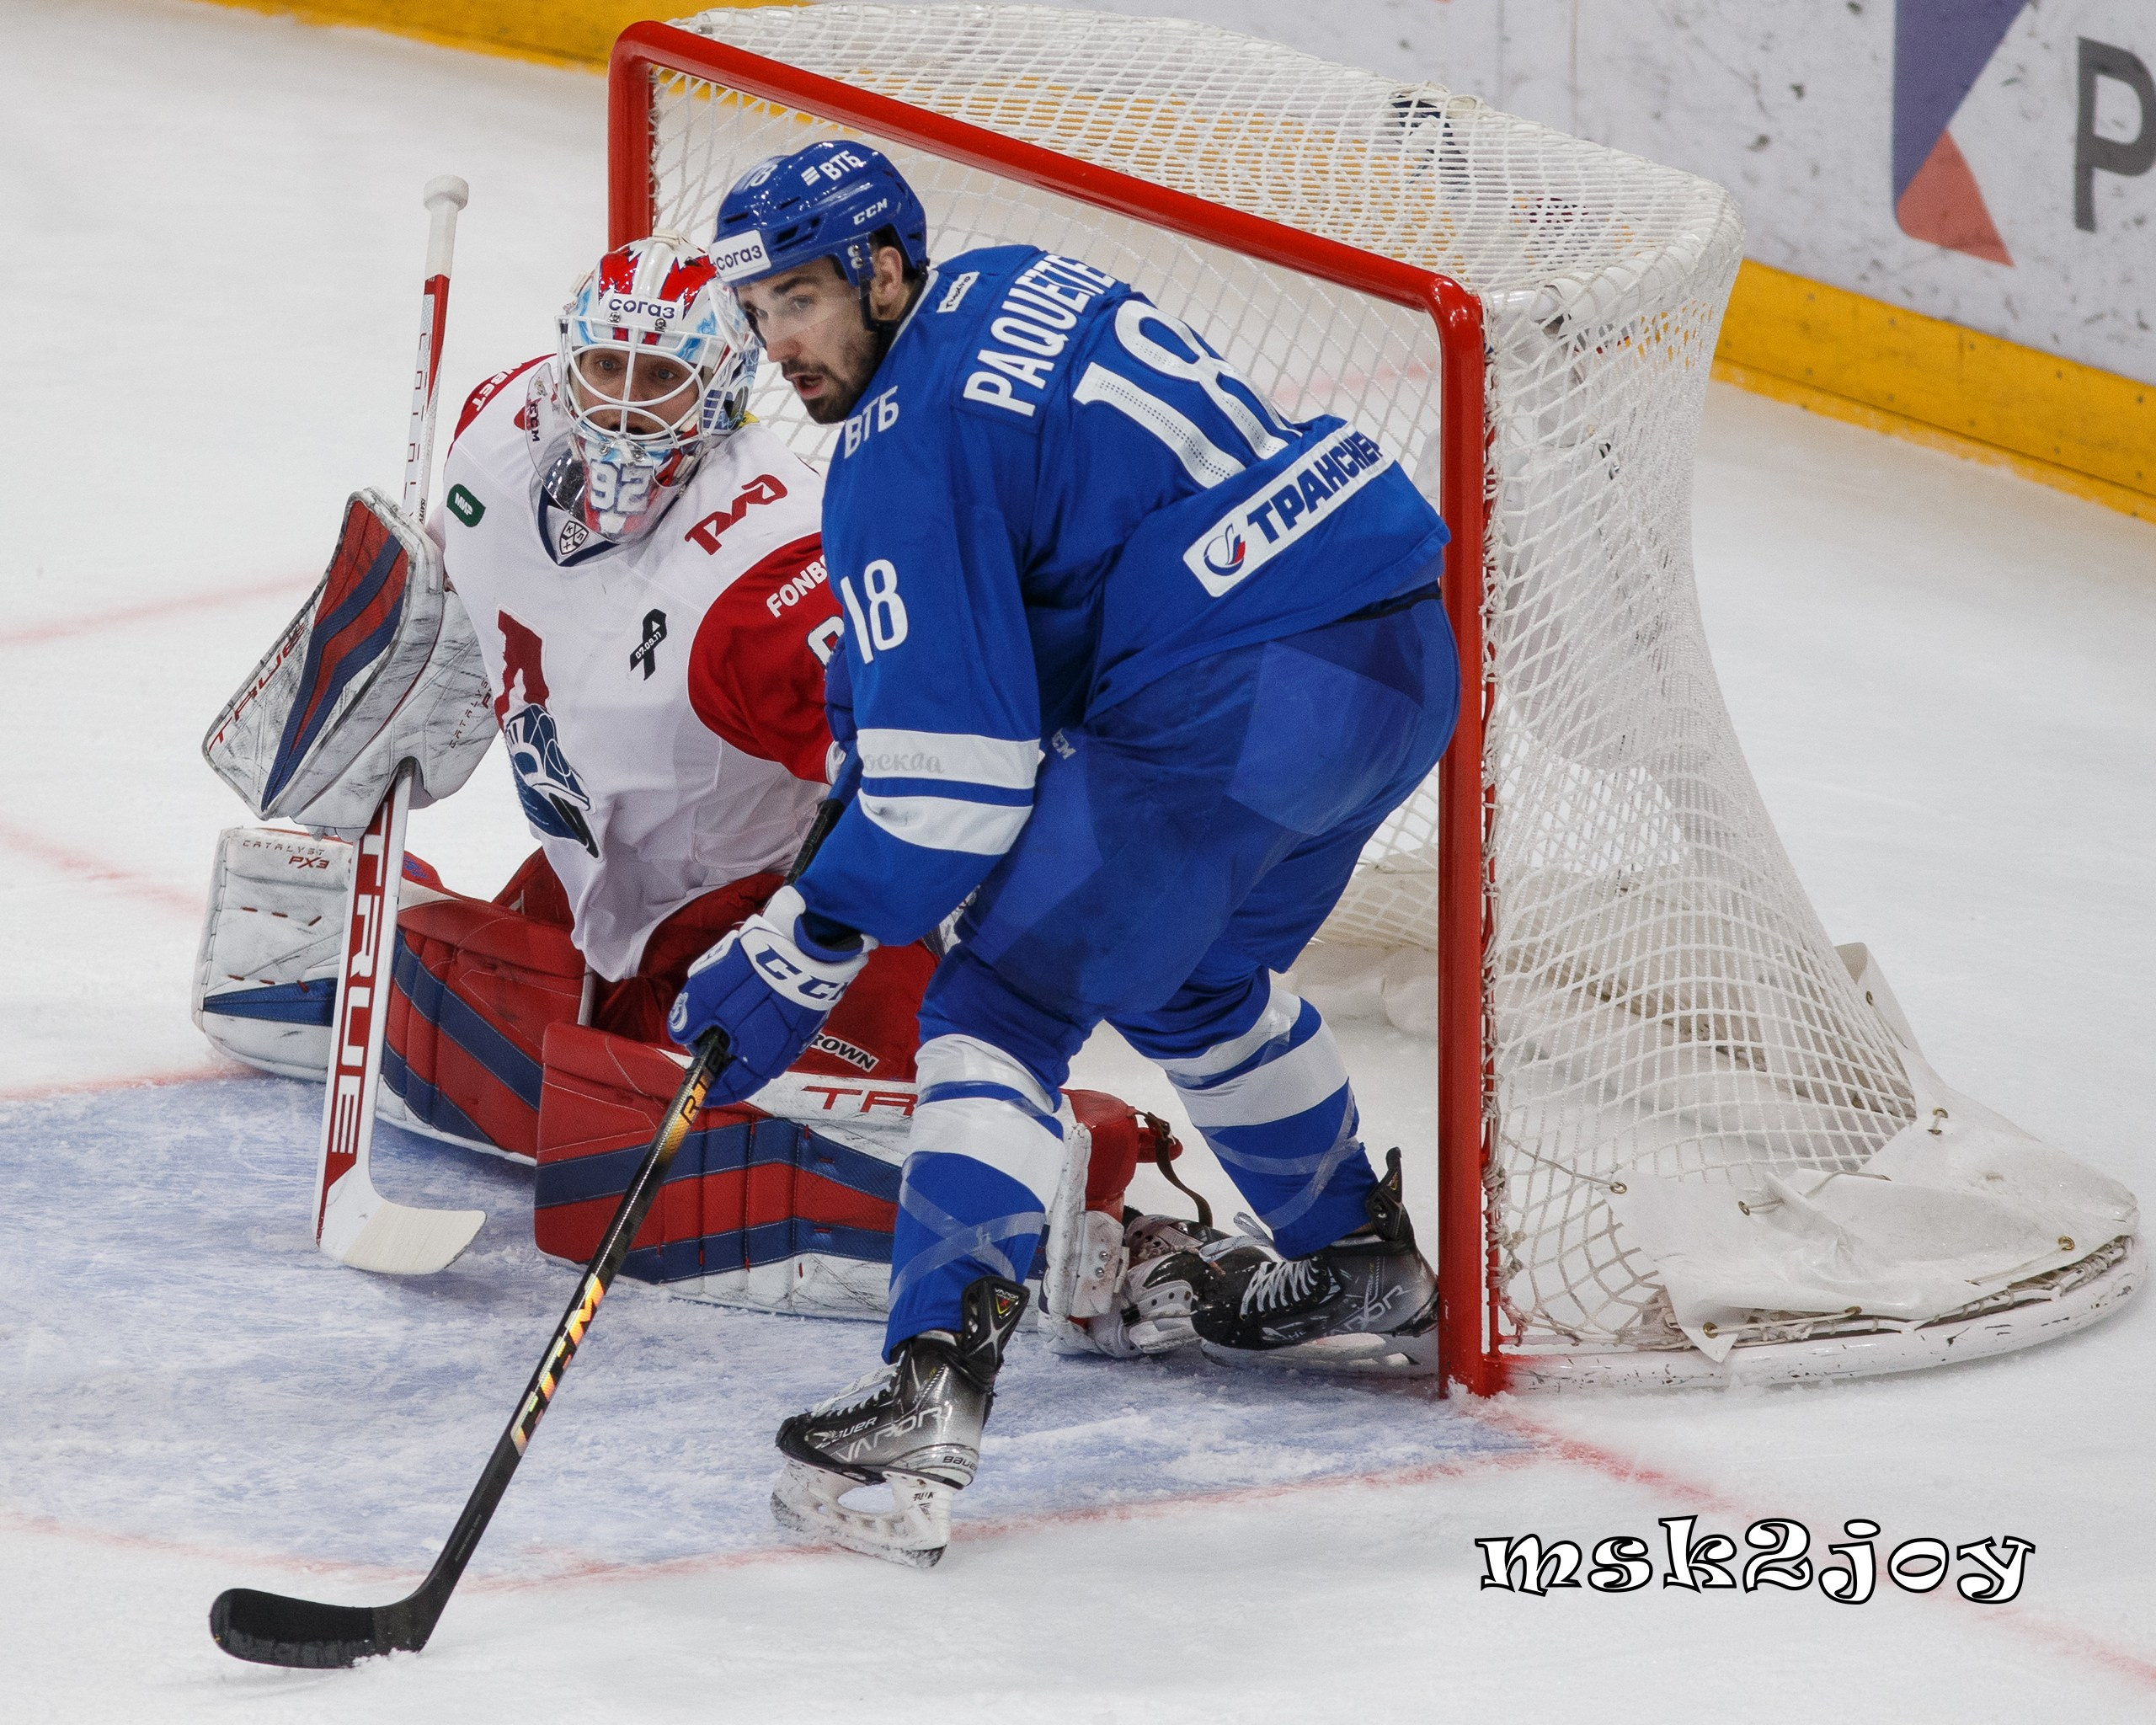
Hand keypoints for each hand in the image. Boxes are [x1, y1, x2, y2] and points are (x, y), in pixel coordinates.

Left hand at [667, 885, 873, 1104]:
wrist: (802, 948)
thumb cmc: (749, 978)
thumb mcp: (703, 996)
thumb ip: (687, 1020)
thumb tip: (682, 1034)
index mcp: (755, 1062)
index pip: (730, 1089)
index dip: (711, 1089)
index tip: (698, 1085)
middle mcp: (781, 1058)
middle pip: (748, 1071)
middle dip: (726, 1061)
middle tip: (709, 1043)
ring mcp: (799, 1038)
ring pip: (766, 1051)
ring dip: (745, 1043)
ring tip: (729, 1022)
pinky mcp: (810, 1018)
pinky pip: (781, 1033)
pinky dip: (763, 1029)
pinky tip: (755, 1008)